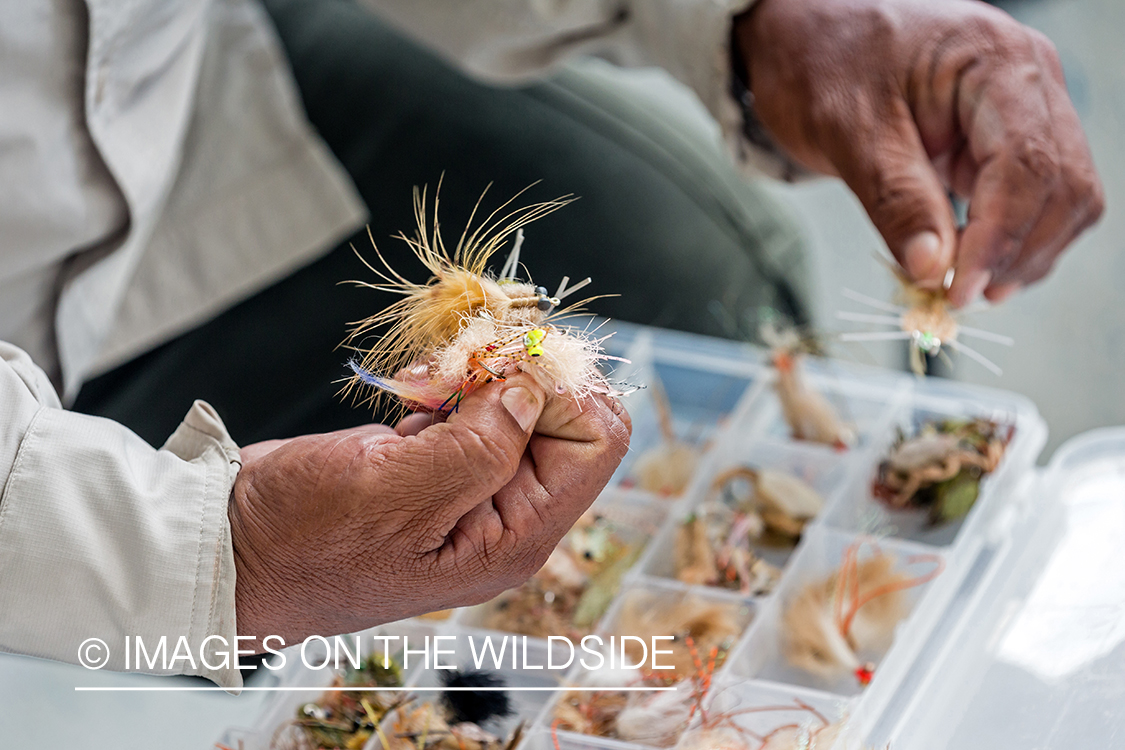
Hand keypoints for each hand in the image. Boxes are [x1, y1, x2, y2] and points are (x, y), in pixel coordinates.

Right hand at [229, 374, 629, 649]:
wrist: (235, 552)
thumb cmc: (305, 541)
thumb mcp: (397, 493)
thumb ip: (479, 446)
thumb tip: (533, 389)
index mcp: (514, 535)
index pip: (596, 443)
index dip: (564, 389)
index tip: (506, 361)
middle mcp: (506, 513)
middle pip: (563, 417)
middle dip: (518, 374)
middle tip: (461, 360)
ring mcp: (471, 488)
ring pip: (516, 403)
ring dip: (476, 373)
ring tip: (423, 380)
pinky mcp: (437, 463)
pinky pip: (471, 407)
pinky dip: (447, 384)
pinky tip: (411, 391)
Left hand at [735, 0, 1103, 304]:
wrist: (809, 40)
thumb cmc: (824, 64)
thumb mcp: (848, 131)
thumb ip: (895, 199)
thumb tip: (932, 269)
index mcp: (994, 61)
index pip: (1029, 163)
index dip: (1001, 238)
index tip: (960, 290)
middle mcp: (1027, 81)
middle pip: (1062, 186)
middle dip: (1016, 253)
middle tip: (957, 298)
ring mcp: (1024, 110)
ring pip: (1062, 200)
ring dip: (1019, 255)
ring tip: (959, 289)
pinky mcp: (1007, 140)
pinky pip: (1033, 201)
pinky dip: (1006, 242)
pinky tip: (967, 266)